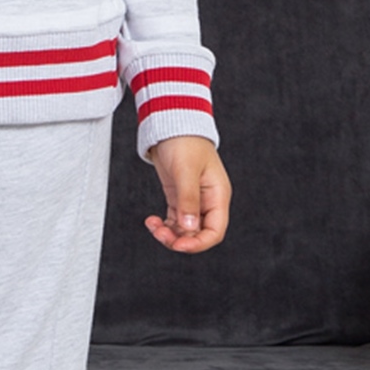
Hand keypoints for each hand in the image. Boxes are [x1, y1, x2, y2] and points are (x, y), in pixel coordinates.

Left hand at [145, 135, 229, 253]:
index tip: (179, 246)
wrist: (172, 123)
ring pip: (185, 229)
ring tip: (153, 227)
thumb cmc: (185, 140)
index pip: (215, 230)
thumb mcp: (186, 170)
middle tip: (160, 234)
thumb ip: (188, 199)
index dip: (199, 243)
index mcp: (217, 195)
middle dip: (180, 239)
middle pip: (198, 234)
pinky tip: (152, 222)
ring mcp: (193, 200)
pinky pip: (174, 220)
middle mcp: (208, 201)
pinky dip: (164, 226)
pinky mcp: (179, 197)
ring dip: (169, 234)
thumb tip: (190, 227)